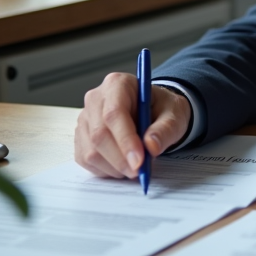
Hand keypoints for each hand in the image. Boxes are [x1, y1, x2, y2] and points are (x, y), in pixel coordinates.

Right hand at [74, 72, 190, 178]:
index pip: (114, 113)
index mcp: (118, 84)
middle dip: (121, 159)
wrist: (154, 112)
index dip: (125, 140)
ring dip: (114, 167)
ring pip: (91, 151)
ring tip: (136, 166)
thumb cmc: (162, 109)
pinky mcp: (81, 137)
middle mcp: (96, 99)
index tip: (139, 161)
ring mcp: (85, 119)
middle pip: (100, 135)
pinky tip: (122, 164)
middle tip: (140, 172)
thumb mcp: (174, 114)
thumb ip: (165, 129)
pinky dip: (106, 169)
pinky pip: (86, 160)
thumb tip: (151, 147)